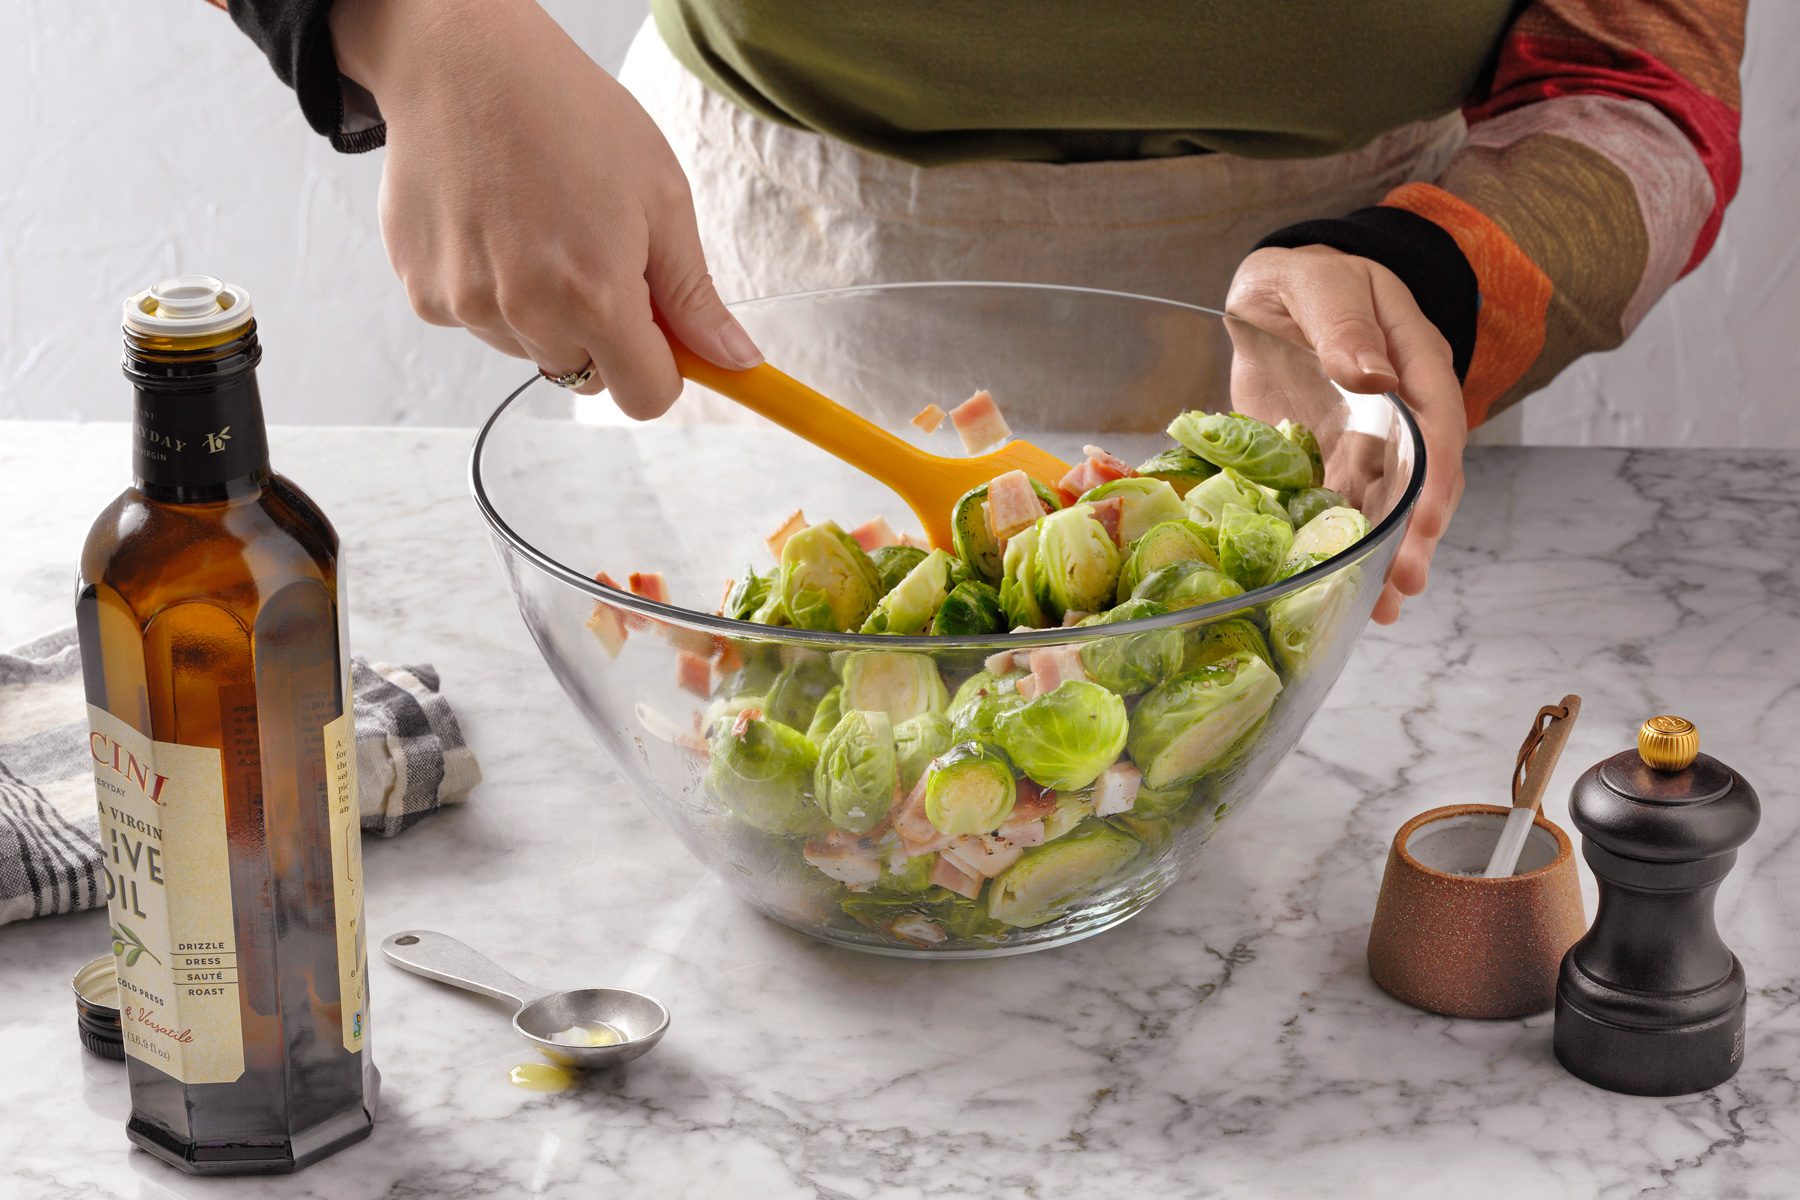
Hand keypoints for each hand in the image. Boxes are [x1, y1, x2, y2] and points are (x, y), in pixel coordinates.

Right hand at [330, 0, 760, 416]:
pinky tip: (497, 226)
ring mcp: (466, 306)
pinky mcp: (424, 293)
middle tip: (596, 250)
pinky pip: (480, 320)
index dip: (664, 369)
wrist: (463, 62)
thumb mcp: (660, 197)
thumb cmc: (569, 115)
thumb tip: (737, 360)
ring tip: (540, 227)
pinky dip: (494, 289)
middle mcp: (525, 313)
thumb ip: (694, 295)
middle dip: (604, 331)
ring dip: (545, 311)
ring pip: (531, 349)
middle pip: (589, 375)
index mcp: (594, 296)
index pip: (645, 397)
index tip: (664, 334)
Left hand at [1225, 245, 1466, 623]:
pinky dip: (1338, 545)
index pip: (1439, 424)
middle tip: (1403, 584)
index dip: (1434, 477)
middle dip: (1415, 535)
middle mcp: (1401, 410)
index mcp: (1414, 359)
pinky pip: (1339, 508)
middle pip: (1420, 478)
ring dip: (1383, 554)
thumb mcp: (1321, 286)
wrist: (1269, 294)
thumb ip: (1345, 328)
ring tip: (1377, 606)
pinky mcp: (1329, 461)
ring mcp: (1367, 440)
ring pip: (1385, 504)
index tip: (1423, 522)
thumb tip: (1373, 375)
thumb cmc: (1305, 279)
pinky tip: (1335, 585)